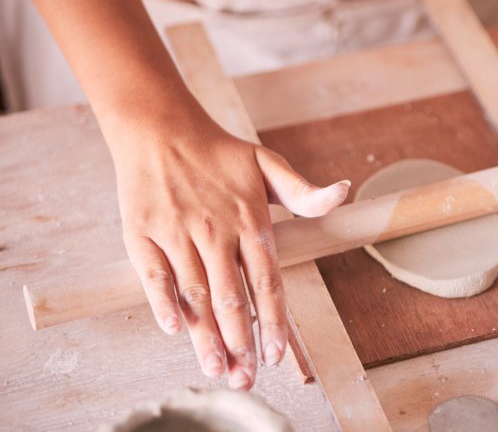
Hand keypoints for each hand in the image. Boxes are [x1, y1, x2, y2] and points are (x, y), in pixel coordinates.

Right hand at [111, 110, 348, 388]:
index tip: (278, 354)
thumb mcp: (268, 164)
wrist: (160, 128)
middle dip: (242, 343)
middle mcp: (216, 230)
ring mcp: (178, 232)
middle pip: (232, 297)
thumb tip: (344, 192)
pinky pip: (155, 275)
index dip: (274, 320)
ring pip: (196, 294)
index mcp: (250, 219)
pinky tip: (176, 330)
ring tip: (217, 369)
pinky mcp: (143, 234)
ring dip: (207, 336)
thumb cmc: (218, 152)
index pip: (267, 281)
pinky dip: (164, 303)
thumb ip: (304, 192)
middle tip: (246, 378)